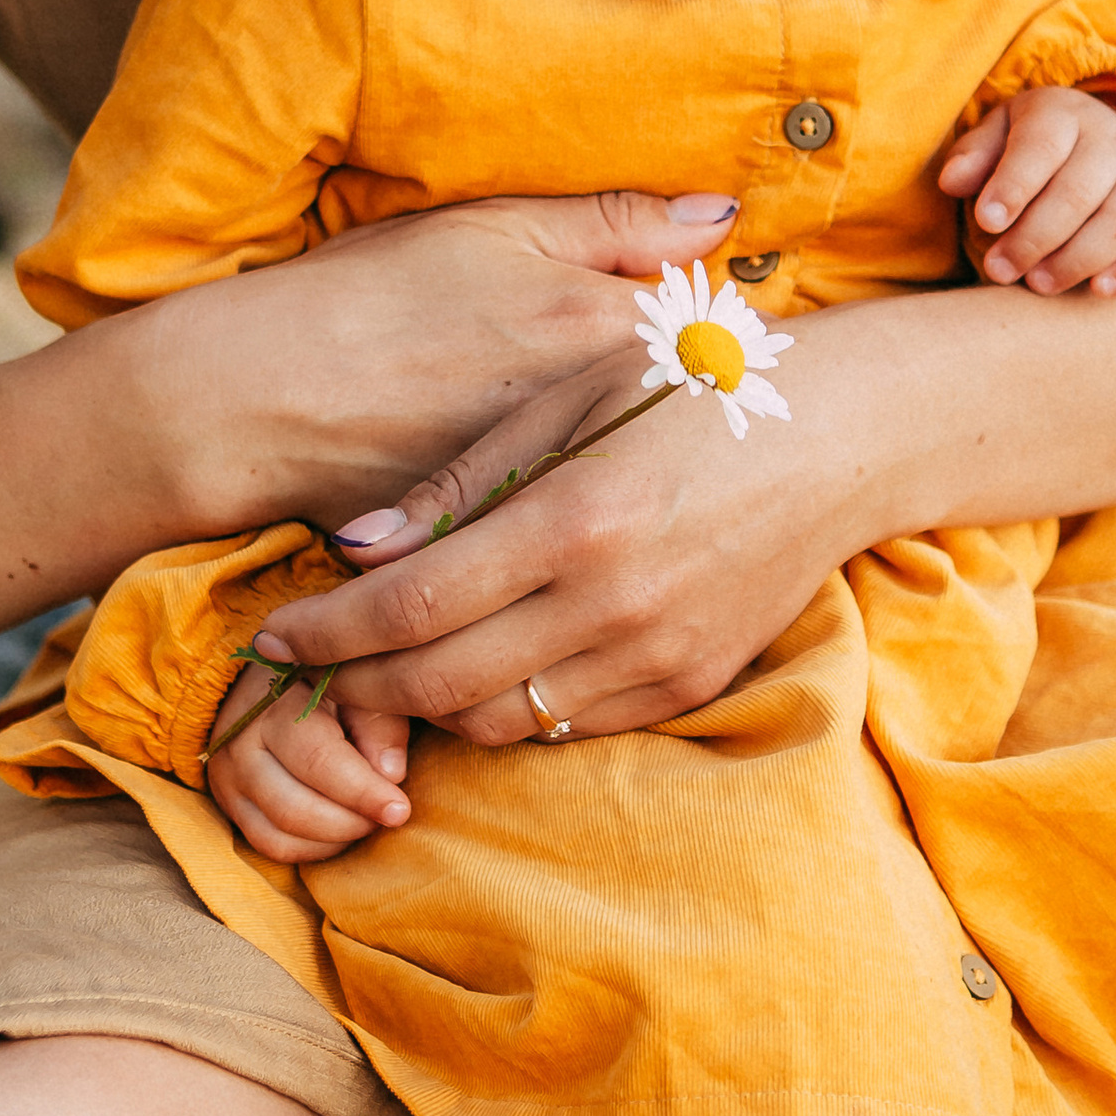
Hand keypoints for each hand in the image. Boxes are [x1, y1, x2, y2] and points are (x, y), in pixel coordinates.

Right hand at [121, 185, 744, 544]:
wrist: (256, 398)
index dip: (738, 341)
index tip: (742, 342)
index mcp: (604, 326)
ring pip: (653, 497)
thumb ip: (614, 222)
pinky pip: (585, 551)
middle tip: (719, 421)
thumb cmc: (371, 296)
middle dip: (715, 428)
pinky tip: (590, 522)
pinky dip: (593, 540)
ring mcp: (564, 496)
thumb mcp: (493, 229)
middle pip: (705, 432)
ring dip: (663, 490)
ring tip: (661, 476)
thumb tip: (724, 214)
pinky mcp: (518, 558)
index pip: (728, 338)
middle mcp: (600, 423)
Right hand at [206, 684, 412, 863]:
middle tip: (388, 814)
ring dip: (334, 840)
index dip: (363, 792)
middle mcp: (241, 747)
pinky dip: (311, 849)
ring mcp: (228, 780)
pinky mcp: (230, 805)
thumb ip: (377, 725)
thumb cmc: (318, 683)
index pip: (318, 761)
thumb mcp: (353, 687)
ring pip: (281, 836)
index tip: (400, 809)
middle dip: (351, 822)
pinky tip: (340, 831)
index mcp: (273, 708)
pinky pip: (270, 846)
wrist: (258, 684)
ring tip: (367, 820)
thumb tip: (392, 776)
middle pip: (295, 809)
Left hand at [244, 319, 870, 744]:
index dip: (329, 633)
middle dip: (358, 686)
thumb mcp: (571, 397)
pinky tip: (489, 663)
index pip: (414, 607)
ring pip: (500, 722)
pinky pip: (567, 725)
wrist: (840, 437)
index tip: (275, 634)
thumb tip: (358, 547)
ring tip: (396, 665)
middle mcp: (615, 601)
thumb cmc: (691, 390)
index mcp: (575, 517)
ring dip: (430, 705)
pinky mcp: (688, 683)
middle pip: (442, 685)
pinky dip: (510, 707)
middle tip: (315, 666)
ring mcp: (656, 653)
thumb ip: (462, 481)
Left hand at [938, 89, 1115, 295]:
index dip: (1013, 186)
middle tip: (1000, 270)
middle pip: (1078, 192)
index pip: (1041, 147)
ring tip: (1038, 284)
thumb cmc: (1032, 149)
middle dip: (1034, 237)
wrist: (1098, 142)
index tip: (986, 223)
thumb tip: (952, 182)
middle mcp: (1111, 138)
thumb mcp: (997, 138)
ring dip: (1077, 260)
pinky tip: (1099, 290)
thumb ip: (974, 157)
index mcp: (1062, 114)